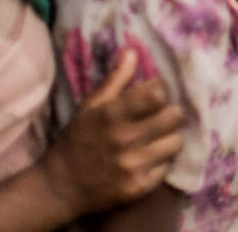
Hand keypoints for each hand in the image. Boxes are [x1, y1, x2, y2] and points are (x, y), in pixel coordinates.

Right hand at [39, 51, 185, 216]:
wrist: (61, 186)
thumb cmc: (77, 140)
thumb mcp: (89, 107)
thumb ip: (114, 80)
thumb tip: (133, 52)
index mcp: (112, 115)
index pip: (157, 95)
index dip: (160, 91)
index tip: (154, 94)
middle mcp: (125, 139)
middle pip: (174, 116)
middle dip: (169, 113)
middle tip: (159, 117)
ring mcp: (134, 165)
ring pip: (176, 142)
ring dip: (168, 138)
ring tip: (154, 139)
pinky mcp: (140, 187)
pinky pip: (168, 166)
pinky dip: (161, 162)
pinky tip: (147, 160)